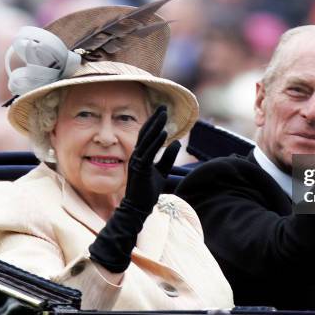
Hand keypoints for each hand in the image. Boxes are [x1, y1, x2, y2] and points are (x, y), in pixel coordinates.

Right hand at [89, 105, 180, 272]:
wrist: (139, 208)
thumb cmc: (148, 190)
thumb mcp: (162, 171)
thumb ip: (168, 157)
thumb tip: (177, 142)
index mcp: (141, 154)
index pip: (148, 134)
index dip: (155, 122)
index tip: (163, 110)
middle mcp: (137, 155)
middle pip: (146, 133)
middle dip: (155, 119)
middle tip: (164, 106)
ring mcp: (137, 161)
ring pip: (146, 140)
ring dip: (156, 126)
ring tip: (164, 114)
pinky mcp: (139, 169)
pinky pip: (148, 152)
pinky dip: (156, 142)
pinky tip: (164, 133)